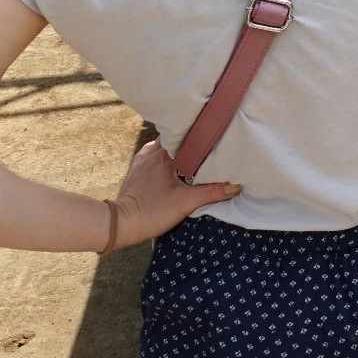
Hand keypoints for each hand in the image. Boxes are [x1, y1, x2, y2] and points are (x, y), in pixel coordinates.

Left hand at [110, 139, 240, 248]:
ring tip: (196, 158)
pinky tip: (178, 169)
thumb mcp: (186, 202)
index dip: (201, 134)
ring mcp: (142, 160)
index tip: (215, 136)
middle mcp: (151, 151)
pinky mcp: (137, 171)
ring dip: (180, 152)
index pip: (185, 133)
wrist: (121, 225)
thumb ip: (212, 192)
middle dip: (192, 144)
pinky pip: (157, 158)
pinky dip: (169, 161)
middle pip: (177, 140)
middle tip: (210, 148)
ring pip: (166, 149)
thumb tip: (236, 186)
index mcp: (162, 152)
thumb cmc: (153, 211)